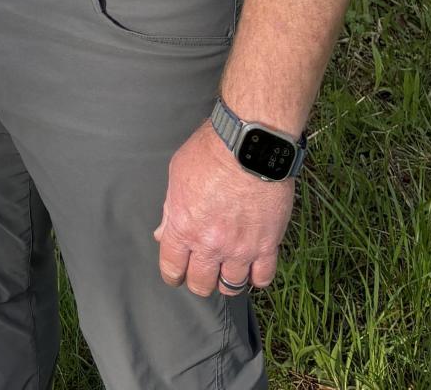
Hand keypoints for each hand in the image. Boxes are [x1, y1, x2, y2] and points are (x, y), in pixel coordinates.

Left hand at [152, 120, 295, 297]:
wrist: (249, 145)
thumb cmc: (210, 152)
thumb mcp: (177, 175)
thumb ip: (170, 210)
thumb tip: (162, 234)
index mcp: (184, 226)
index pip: (172, 268)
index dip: (173, 274)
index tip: (176, 273)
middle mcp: (210, 244)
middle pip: (201, 284)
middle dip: (198, 280)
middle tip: (202, 270)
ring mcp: (240, 248)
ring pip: (231, 286)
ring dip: (226, 279)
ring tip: (227, 268)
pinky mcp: (267, 244)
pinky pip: (262, 277)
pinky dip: (256, 276)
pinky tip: (252, 266)